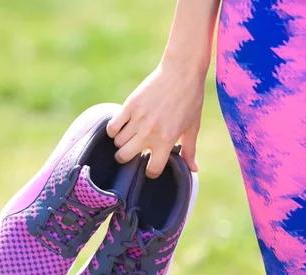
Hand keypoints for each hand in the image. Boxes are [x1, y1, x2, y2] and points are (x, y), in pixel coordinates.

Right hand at [107, 60, 205, 177]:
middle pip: (124, 157)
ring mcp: (137, 119)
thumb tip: (193, 169)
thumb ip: (190, 150)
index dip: (151, 171)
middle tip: (133, 152)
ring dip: (122, 143)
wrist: (181, 71)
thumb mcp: (192, 126)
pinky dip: (113, 130)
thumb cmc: (190, 100)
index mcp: (166, 140)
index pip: (152, 169)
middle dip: (127, 159)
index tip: (151, 166)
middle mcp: (149, 132)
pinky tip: (121, 127)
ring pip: (117, 142)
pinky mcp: (129, 106)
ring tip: (130, 137)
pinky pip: (111, 126)